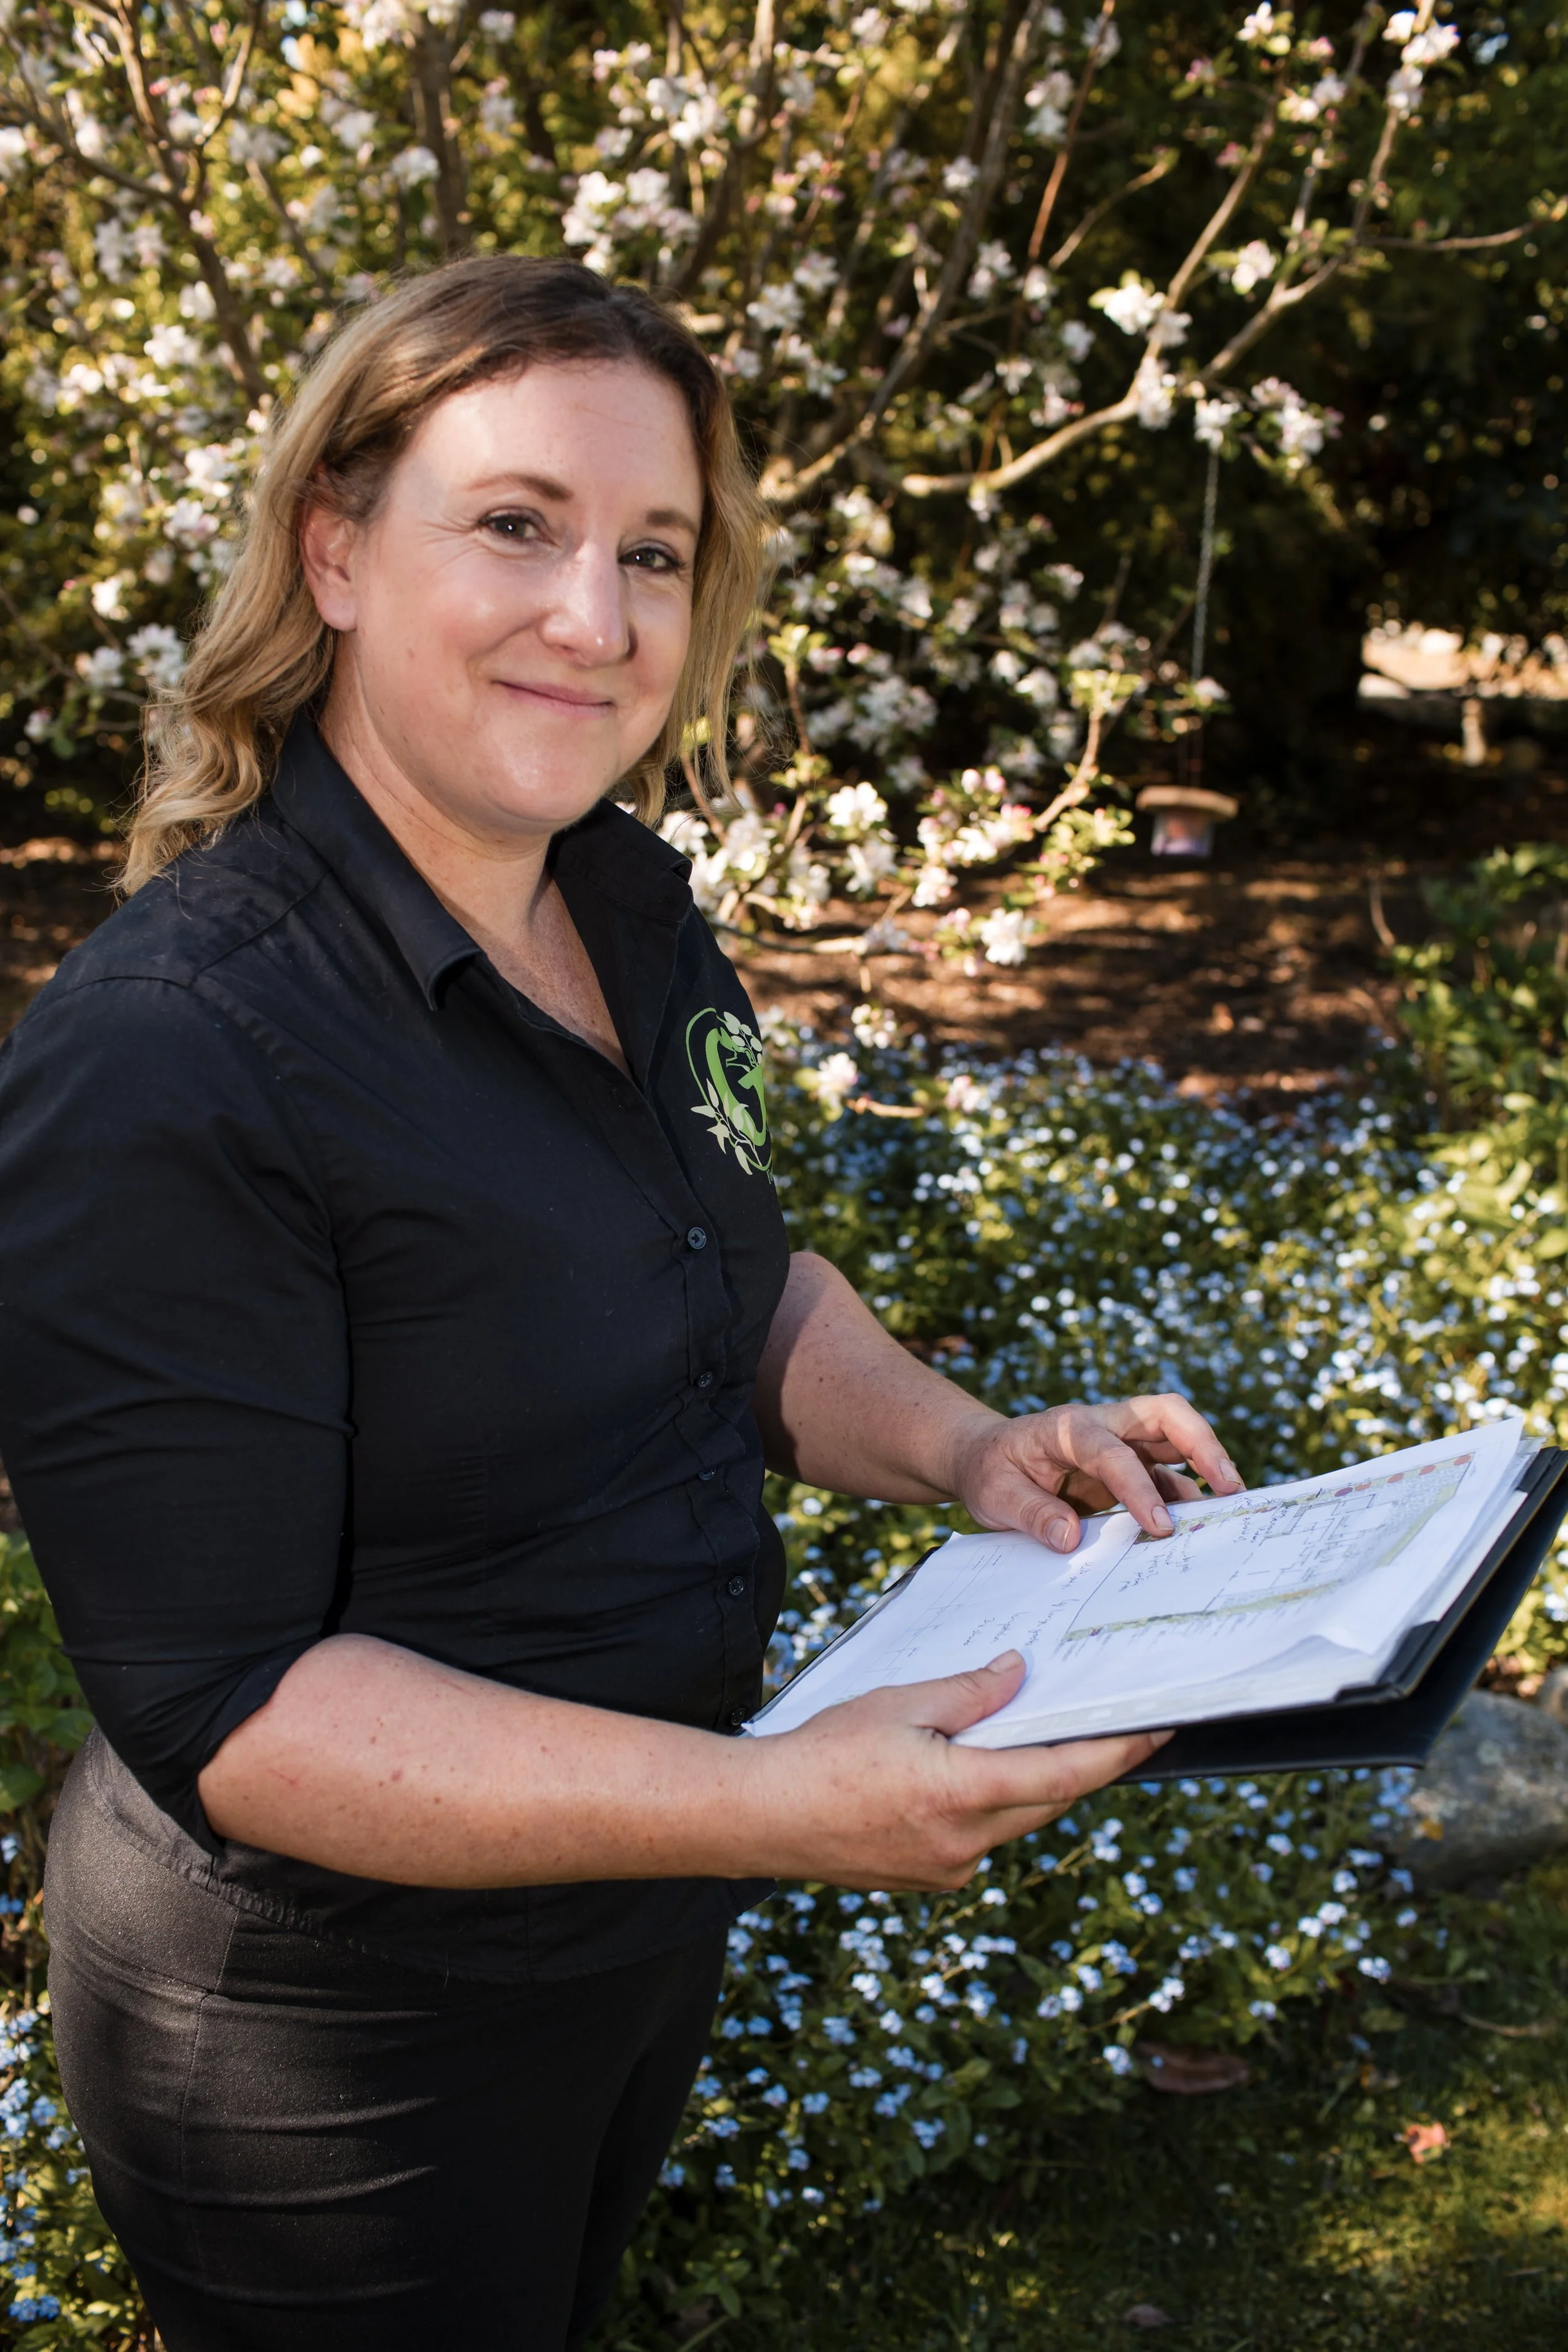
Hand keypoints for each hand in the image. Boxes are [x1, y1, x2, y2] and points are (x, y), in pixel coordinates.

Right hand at [743, 1649, 1165, 1890]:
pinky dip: (990, 1804)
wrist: (761, 1817)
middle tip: (1115, 1726)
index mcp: (961, 1793)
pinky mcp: (929, 1879)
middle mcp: (965, 1843)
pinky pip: (981, 1837)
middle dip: (1083, 1764)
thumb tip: (1019, 1673)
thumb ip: (968, 1692)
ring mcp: (947, 1869)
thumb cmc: (822, 1753)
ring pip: (1015, 1820)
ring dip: (1031, 1784)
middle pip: (1047, 1801)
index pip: (1064, 1775)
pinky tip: (970, 1772)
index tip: (1158, 1732)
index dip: (1117, 1753)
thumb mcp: (899, 1704)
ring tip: (1035, 1739)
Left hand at [946, 1392, 1243, 1552]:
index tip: (1160, 1527)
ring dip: (1206, 1468)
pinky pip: (1167, 1473)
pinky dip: (1187, 1494)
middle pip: (1166, 1414)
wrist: (985, 1456)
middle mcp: (1102, 1426)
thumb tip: (1070, 1537)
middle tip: (1230, 1486)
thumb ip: (1030, 1513)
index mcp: (1068, 1429)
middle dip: (1203, 1444)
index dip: (1139, 1489)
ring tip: (1230, 1511)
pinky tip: (1197, 1524)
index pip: (1113, 1453)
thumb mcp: (993, 1496)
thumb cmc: (990, 1471)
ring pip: (1176, 1437)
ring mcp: (1119, 1442)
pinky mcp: (1128, 1464)